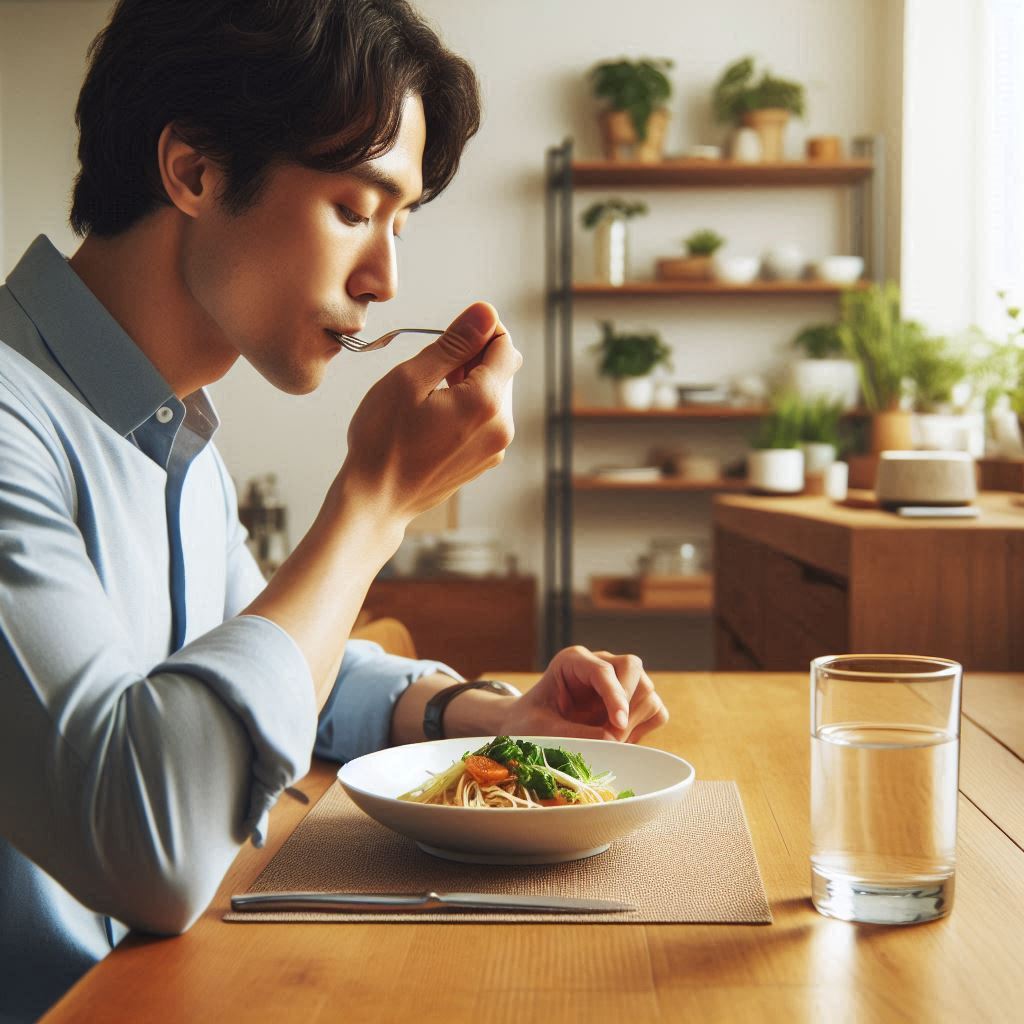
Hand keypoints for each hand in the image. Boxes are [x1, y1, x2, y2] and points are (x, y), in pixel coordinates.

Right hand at [333, 301, 521, 525]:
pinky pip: (487, 419)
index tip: (451, 333)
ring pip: (495, 394)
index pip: (505, 346)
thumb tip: (486, 313)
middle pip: (503, 369)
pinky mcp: (484, 461)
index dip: (481, 330)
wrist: (376, 501)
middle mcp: (501, 428)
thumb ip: (454, 344)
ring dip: (470, 381)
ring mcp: (495, 448)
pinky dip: (468, 406)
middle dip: (475, 356)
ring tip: (430, 391)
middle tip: (433, 365)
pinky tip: (435, 414)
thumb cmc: (383, 442)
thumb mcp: (411, 380)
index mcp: (485, 403)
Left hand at [498, 646, 667, 743]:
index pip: (603, 670)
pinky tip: (620, 740)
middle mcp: (599, 664)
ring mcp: (617, 681)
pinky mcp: (629, 701)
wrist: (527, 726)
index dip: (615, 696)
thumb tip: (613, 738)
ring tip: (611, 740)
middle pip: (633, 669)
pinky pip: (654, 711)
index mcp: (572, 661)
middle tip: (612, 735)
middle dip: (628, 704)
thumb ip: (574, 733)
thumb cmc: (529, 723)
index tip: (617, 725)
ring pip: (647, 690)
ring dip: (636, 719)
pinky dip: (643, 728)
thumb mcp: (541, 729)